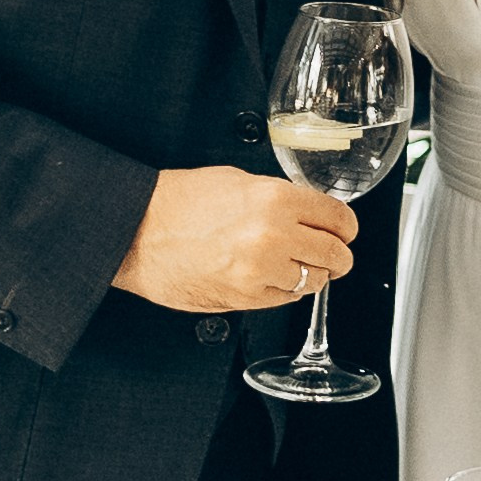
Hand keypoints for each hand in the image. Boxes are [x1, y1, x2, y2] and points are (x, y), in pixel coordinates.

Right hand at [111, 164, 357, 314]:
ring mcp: (260, 273)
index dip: (346, 227)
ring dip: (311, 275)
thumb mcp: (237, 181)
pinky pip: (286, 300)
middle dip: (337, 255)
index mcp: (275, 200)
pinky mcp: (245, 299)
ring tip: (293, 264)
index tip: (344, 231)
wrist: (135, 232)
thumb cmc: (177, 202)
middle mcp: (273, 237)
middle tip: (330, 253)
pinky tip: (270, 276)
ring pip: (315, 282)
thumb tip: (309, 211)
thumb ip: (279, 197)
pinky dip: (285, 291)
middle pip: (336, 256)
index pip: (339, 219)